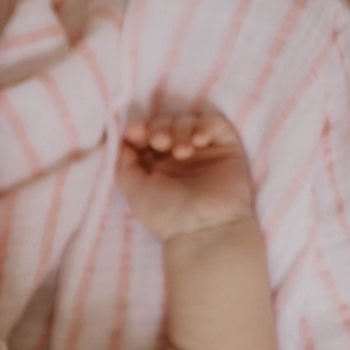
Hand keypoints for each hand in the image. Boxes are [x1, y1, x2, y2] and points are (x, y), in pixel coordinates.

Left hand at [115, 108, 257, 240]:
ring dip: (180, 130)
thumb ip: (124, 163)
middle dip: (159, 128)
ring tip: (182, 152)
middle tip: (160, 142)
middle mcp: (177, 156)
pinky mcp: (225, 148)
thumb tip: (124, 140)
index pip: (144, 136)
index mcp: (155, 165)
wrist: (204, 228)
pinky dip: (204, 126)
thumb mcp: (134, 189)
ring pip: (187, 122)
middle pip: (164, 124)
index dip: (139, 130)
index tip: (136, 133)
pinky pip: (214, 124)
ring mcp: (202, 151)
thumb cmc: (167, 214)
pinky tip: (199, 141)